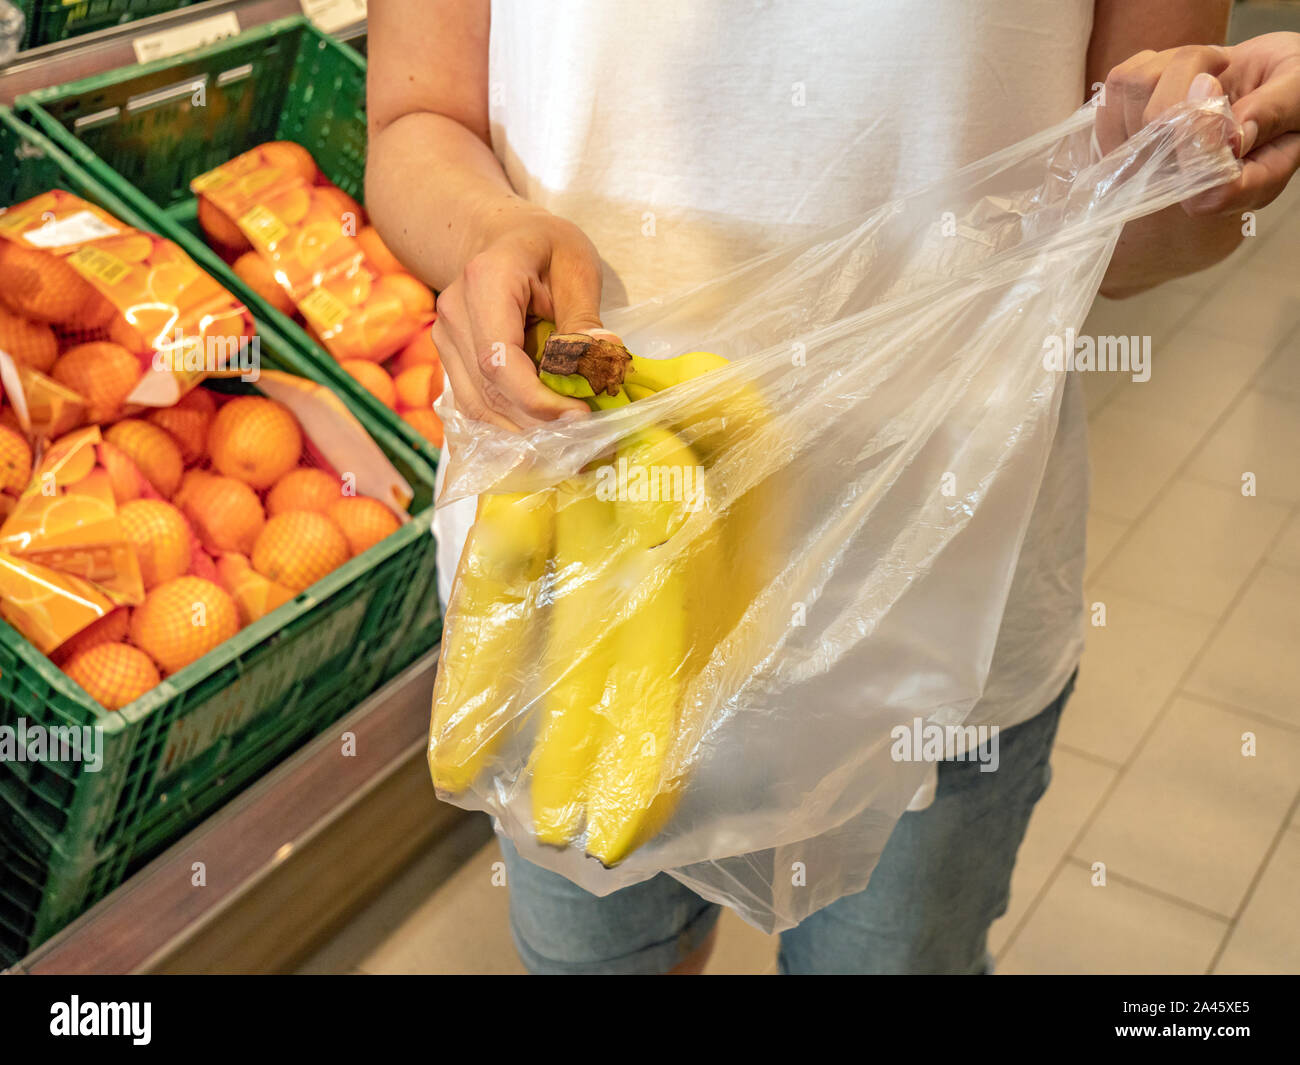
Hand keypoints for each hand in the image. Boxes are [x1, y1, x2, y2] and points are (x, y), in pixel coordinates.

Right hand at [432, 204, 608, 430]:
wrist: (503, 239)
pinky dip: (509, 423)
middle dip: (537, 422)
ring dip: (523, 430)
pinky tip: (542, 428)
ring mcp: (445, 338)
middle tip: (583, 436)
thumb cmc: (546, 249)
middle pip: (488, 390)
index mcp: (486, 281)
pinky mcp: (450, 358)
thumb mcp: (577, 269)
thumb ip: (584, 318)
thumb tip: (600, 360)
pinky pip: (476, 403)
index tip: (579, 415)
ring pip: (478, 405)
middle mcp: (454, 312)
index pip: (499, 360)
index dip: (536, 399)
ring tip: (566, 437)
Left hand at [1098, 33, 1299, 215]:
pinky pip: (1114, 91)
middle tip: (1217, 67)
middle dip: (1187, 76)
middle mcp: (1185, 188)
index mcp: (1238, 190)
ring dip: (1168, 68)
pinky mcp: (1123, 137)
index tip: (1211, 85)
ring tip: (1202, 68)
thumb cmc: (1288, 94)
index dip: (1198, 137)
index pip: (1203, 187)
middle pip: (1154, 130)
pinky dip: (1147, 67)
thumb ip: (1273, 114)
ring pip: (1129, 100)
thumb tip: (1234, 135)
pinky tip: (1177, 73)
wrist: (1263, 83)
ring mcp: (1147, 166)